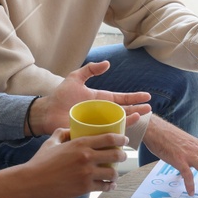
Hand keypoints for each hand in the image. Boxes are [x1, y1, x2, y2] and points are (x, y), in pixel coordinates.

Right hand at [13, 129, 126, 197]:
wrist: (30, 181)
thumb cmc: (39, 161)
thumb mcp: (51, 142)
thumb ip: (62, 133)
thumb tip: (70, 129)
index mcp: (80, 143)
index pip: (108, 138)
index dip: (120, 138)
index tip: (124, 140)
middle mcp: (86, 157)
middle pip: (115, 154)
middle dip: (122, 155)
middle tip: (123, 156)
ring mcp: (86, 173)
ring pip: (112, 173)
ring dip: (115, 173)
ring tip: (114, 174)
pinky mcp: (84, 188)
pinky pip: (104, 186)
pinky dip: (109, 186)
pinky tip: (109, 185)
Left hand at [30, 60, 151, 134]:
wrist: (47, 112)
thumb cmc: (60, 96)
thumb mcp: (75, 78)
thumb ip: (90, 70)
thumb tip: (107, 63)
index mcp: (100, 100)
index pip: (121, 98)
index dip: (134, 97)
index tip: (147, 97)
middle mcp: (102, 112)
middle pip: (124, 111)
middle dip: (137, 109)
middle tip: (149, 109)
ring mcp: (98, 123)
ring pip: (118, 122)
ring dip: (130, 120)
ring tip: (141, 117)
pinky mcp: (92, 132)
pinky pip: (107, 134)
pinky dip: (117, 133)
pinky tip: (125, 132)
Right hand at [143, 116, 197, 194]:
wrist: (153, 128)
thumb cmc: (165, 135)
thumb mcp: (184, 141)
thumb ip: (190, 151)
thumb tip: (192, 163)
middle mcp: (196, 149)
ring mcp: (188, 154)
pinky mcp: (178, 159)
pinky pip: (188, 175)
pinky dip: (191, 185)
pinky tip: (191, 192)